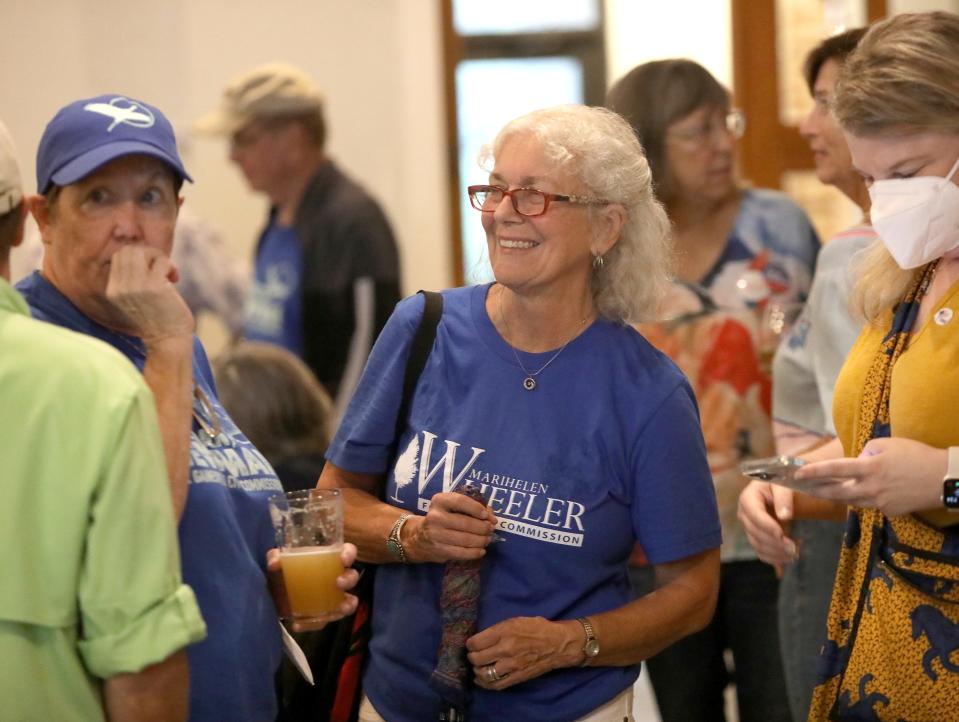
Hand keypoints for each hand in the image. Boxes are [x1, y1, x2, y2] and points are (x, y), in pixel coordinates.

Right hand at [105, 245, 193, 343]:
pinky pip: (162, 260)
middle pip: (129, 250)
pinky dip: (171, 266)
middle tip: (161, 269)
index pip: (119, 256)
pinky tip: (175, 279)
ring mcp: (136, 286)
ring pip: (144, 251)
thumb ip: (133, 276)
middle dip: (148, 254)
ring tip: (168, 273)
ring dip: (160, 258)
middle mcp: (120, 287)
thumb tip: (144, 251)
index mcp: (112, 289)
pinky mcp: (154, 286)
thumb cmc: (157, 317)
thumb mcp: (137, 296)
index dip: (138, 257)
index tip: (151, 270)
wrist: (168, 339)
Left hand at [267, 543, 360, 632]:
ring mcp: (332, 597)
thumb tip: (275, 562)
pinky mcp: (323, 615)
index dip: (349, 554)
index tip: (343, 560)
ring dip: (346, 606)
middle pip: (352, 576)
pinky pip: (325, 621)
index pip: (348, 552)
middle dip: (349, 580)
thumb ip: (273, 558)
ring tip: (336, 610)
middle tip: (338, 583)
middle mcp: (335, 577)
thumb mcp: (277, 564)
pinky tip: (298, 625)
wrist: (273, 595)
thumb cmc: (282, 573)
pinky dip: (313, 624)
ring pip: (349, 601)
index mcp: (328, 559)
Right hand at [405, 492, 496, 563]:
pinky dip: (474, 552)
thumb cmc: (443, 518)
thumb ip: (473, 508)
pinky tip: (481, 551)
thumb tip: (492, 518)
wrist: (419, 537)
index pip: (461, 501)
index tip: (487, 515)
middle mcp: (435, 517)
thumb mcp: (453, 507)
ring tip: (487, 539)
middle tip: (490, 529)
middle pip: (466, 523)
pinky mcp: (439, 550)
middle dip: (483, 527)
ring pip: (465, 539)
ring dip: (481, 540)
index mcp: (440, 501)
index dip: (477, 508)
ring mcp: (436, 535)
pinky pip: (461, 553)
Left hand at [466, 616, 581, 689]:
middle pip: (476, 658)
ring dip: (477, 670)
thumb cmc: (537, 628)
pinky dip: (485, 683)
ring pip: (483, 673)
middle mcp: (506, 649)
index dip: (470, 644)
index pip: (475, 642)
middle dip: (472, 657)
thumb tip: (481, 638)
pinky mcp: (517, 677)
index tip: (472, 644)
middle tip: (475, 655)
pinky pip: (495, 684)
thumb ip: (497, 630)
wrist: (557, 644)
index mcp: (504, 631)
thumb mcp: (515, 620)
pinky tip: (482, 679)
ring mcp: (511, 665)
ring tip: (479, 666)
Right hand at [737, 480, 797, 571]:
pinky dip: (774, 558)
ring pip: (757, 545)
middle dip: (774, 542)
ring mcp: (749, 528)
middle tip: (794, 548)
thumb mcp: (783, 485)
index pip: (754, 514)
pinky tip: (788, 559)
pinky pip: (761, 552)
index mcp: (748, 498)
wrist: (779, 491)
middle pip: (755, 532)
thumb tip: (784, 516)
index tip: (781, 534)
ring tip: (794, 554)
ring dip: (776, 553)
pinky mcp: (756, 538)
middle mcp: (744, 514)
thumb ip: (784, 497)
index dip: (766, 525)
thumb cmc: (781, 484)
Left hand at [793, 437, 946, 516]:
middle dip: (815, 490)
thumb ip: (866, 452)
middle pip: (835, 492)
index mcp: (869, 468)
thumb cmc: (916, 456)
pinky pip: (869, 505)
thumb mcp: (888, 444)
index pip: (834, 470)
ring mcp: (880, 502)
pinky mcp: (888, 512)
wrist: (944, 479)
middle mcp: (871, 488)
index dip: (813, 472)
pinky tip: (864, 492)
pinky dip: (863, 498)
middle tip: (801, 488)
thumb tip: (856, 463)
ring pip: (851, 501)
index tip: (797, 474)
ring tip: (821, 490)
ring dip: (836, 495)